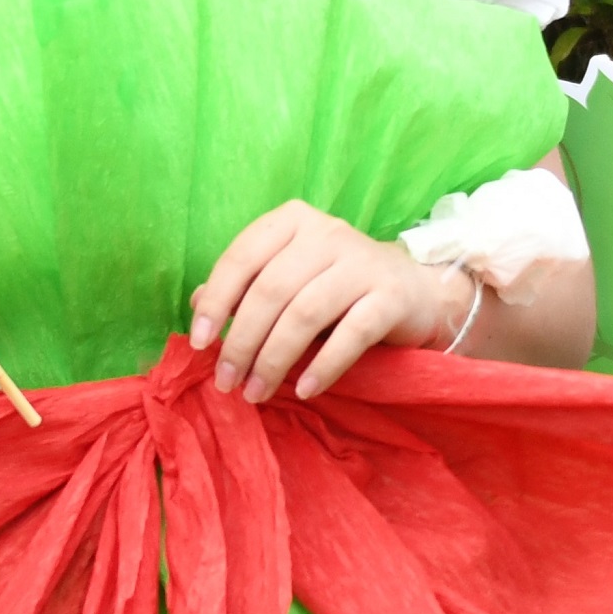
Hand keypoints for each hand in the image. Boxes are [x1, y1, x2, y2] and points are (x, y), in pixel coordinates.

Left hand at [189, 201, 469, 401]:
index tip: (200, 343)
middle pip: (271, 291)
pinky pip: (351, 334)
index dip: (216, 301)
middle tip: (227, 381)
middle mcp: (327, 233)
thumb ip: (246, 286)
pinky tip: (306, 390)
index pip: (242, 257)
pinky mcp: (391, 296)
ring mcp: (362, 262)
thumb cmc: (338, 286)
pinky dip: (324, 366)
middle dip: (242, 342)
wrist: (416, 292)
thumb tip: (196, 303)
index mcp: (293, 221)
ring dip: (275, 359)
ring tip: (257, 392)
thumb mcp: (289, 277)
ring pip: (305, 313)